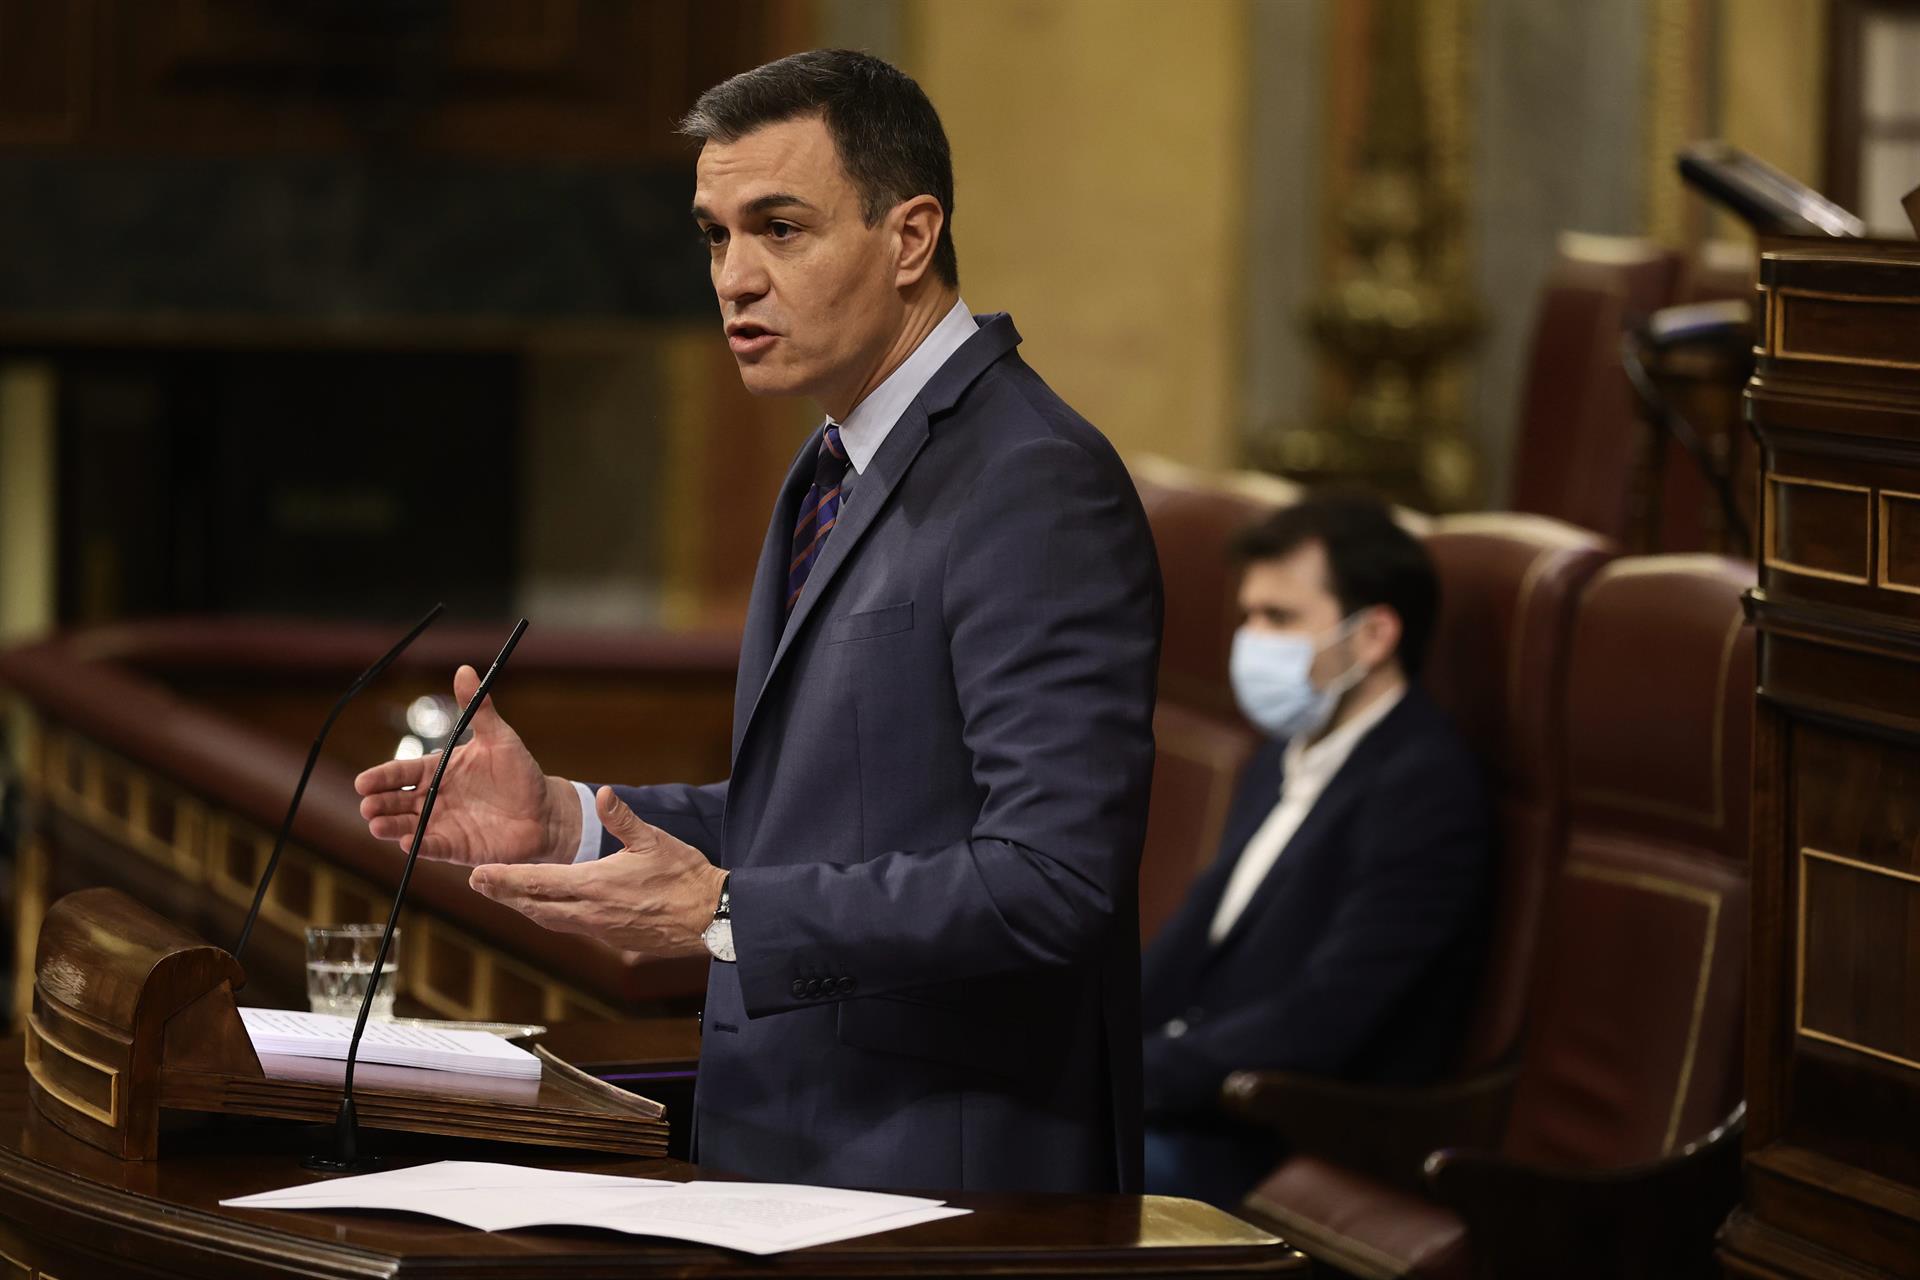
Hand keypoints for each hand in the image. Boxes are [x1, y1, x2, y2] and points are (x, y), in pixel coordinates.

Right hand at [354, 664, 579, 865]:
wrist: (545, 812)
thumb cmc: (520, 773)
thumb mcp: (499, 738)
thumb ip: (479, 708)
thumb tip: (464, 669)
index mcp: (438, 771)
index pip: (403, 772)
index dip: (383, 777)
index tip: (363, 781)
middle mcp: (434, 798)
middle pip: (398, 801)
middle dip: (379, 803)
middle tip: (367, 804)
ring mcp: (442, 823)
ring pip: (408, 825)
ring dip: (390, 826)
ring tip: (376, 825)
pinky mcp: (456, 847)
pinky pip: (433, 847)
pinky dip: (420, 846)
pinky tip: (407, 843)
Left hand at [468, 786, 726, 958]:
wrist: (710, 918)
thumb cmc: (685, 877)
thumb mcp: (655, 840)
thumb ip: (623, 818)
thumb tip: (602, 794)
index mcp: (596, 884)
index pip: (538, 883)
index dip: (504, 879)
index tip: (478, 874)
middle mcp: (590, 912)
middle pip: (534, 906)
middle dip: (504, 894)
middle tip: (478, 883)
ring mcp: (600, 930)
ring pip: (550, 920)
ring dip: (525, 907)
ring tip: (504, 895)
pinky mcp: (612, 939)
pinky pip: (570, 927)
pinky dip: (550, 916)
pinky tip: (547, 909)